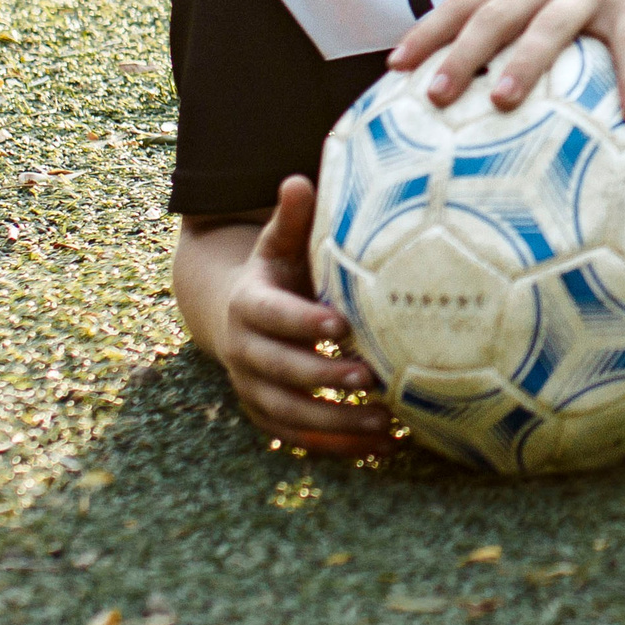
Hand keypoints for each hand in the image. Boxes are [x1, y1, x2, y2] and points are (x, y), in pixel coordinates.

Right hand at [215, 178, 393, 456]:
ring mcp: (253, 388)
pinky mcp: (268, 415)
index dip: (302, 322)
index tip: (341, 326)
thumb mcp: (279, 243)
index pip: (271, 316)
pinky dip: (339, 446)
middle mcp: (244, 351)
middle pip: (278, 370)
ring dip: (335, 422)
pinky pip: (300, 438)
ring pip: (289, 413)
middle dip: (322, 377)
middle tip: (370, 378)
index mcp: (248, 304)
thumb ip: (291, 218)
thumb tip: (297, 179)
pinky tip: (384, 445)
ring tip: (385, 422)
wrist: (238, 313)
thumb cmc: (277, 271)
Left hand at [385, 0, 624, 119]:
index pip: (464, 3)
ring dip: (526, 63)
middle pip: (498, 15)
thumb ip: (511, 25)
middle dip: (464, 54)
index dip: (428, 33)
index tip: (395, 69)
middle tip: (435, 96)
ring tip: (502, 102)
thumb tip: (458, 86)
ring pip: (552, 26)